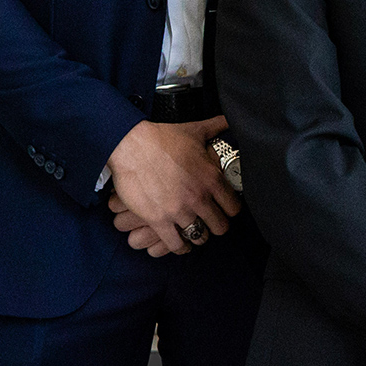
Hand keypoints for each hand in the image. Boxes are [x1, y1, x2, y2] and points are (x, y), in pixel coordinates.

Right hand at [105, 115, 238, 255]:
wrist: (131, 145)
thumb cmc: (162, 137)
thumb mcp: (195, 130)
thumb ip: (217, 127)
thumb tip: (229, 119)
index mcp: (211, 178)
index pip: (234, 207)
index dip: (230, 211)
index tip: (225, 210)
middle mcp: (199, 197)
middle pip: (220, 227)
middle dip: (217, 226)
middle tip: (211, 224)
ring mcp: (179, 211)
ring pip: (199, 237)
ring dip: (198, 237)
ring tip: (195, 234)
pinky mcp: (159, 220)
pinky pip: (176, 244)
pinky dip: (180, 247)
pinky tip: (181, 244)